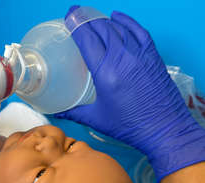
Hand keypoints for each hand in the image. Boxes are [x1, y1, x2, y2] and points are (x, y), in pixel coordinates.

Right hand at [56, 6, 204, 182]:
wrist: (164, 129)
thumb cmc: (130, 126)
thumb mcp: (97, 118)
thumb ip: (73, 112)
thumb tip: (57, 111)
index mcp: (106, 73)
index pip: (87, 40)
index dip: (76, 25)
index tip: (68, 16)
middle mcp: (123, 59)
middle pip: (102, 29)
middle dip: (86, 18)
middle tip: (75, 13)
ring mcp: (140, 55)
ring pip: (118, 28)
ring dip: (103, 20)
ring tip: (91, 17)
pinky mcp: (152, 56)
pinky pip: (139, 30)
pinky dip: (127, 21)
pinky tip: (117, 16)